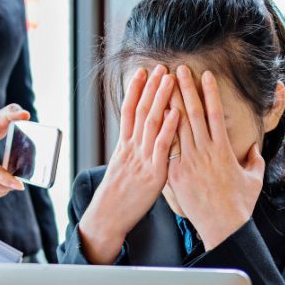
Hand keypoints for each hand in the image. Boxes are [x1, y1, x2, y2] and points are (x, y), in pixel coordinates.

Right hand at [77, 65, 179, 263]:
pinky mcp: (152, 173)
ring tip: (169, 79)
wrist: (108, 217)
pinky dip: (168, 128)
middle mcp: (131, 148)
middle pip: (140, 111)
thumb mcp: (122, 169)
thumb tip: (140, 140)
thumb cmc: (119, 196)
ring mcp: (142, 159)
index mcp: (124, 146)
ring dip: (160, 99)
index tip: (141, 72)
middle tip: (160, 67)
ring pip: (150, 122)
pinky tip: (176, 113)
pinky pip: (161, 147)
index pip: (128, 111)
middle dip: (150, 87)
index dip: (135, 90)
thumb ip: (132, 152)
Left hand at [166, 66, 264, 250]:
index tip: (204, 75)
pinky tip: (152, 117)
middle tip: (178, 69)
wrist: (224, 226)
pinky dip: (160, 132)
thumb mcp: (253, 179)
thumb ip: (254, 160)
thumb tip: (255, 148)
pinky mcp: (176, 175)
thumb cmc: (240, 205)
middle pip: (193, 113)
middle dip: (185, 89)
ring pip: (177, 127)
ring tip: (162, 86)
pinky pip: (166, 149)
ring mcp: (189, 162)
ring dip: (170, 104)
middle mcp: (205, 151)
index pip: (215, 114)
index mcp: (224, 149)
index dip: (209, 92)